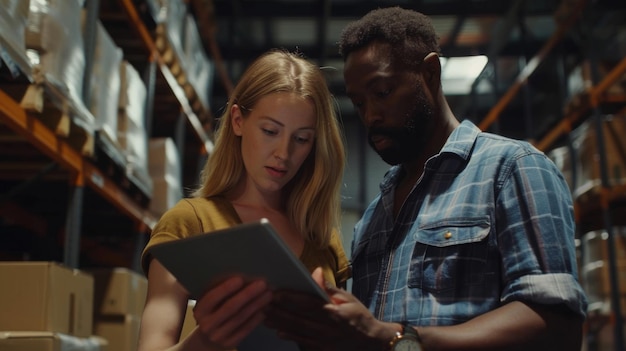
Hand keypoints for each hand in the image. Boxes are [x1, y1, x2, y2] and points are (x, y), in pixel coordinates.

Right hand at [192, 276, 272, 348]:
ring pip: (240, 318)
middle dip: (248, 294)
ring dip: (256, 305)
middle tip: (262, 283)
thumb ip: (222, 294)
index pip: (212, 298)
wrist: (208, 340)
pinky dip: (256, 319)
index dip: (225, 289)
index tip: (240, 278)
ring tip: (268, 294)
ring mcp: (218, 336)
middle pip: (230, 307)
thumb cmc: (213, 314)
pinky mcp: (230, 343)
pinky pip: (245, 329)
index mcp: (200, 311)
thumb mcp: (210, 305)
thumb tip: (245, 278)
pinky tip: (264, 310)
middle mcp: (207, 325)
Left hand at [265, 268, 397, 350]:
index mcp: (335, 312)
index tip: (276, 292)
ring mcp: (325, 341)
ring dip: (280, 323)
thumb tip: (315, 272)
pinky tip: (279, 332)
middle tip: (262, 303)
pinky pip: (304, 342)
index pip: (308, 303)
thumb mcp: (349, 299)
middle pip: (298, 318)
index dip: (291, 298)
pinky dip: (291, 337)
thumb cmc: (359, 317)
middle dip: (279, 311)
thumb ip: (329, 288)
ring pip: (298, 331)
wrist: (373, 343)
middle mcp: (328, 327)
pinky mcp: (323, 350)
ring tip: (264, 316)